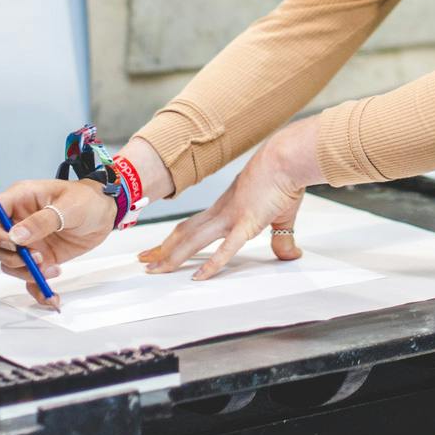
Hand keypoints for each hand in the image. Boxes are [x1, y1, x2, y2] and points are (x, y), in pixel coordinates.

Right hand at [0, 179, 117, 304]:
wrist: (105, 214)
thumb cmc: (87, 199)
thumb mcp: (68, 206)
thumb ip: (42, 221)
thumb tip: (15, 236)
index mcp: (20, 199)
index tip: (11, 244)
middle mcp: (18, 221)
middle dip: (10, 257)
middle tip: (36, 258)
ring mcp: (28, 241)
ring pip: (9, 263)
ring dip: (25, 272)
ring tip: (50, 268)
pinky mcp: (40, 258)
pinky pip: (29, 277)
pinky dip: (37, 289)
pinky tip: (51, 296)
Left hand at [140, 122, 316, 279]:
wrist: (287, 158)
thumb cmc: (284, 177)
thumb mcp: (281, 213)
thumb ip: (281, 237)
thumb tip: (290, 254)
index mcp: (225, 207)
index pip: (192, 226)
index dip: (173, 239)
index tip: (159, 248)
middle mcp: (222, 212)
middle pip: (184, 233)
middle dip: (162, 249)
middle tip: (143, 261)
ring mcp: (232, 217)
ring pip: (194, 240)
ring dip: (173, 257)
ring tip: (155, 270)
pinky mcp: (248, 223)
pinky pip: (227, 247)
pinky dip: (212, 263)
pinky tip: (199, 277)